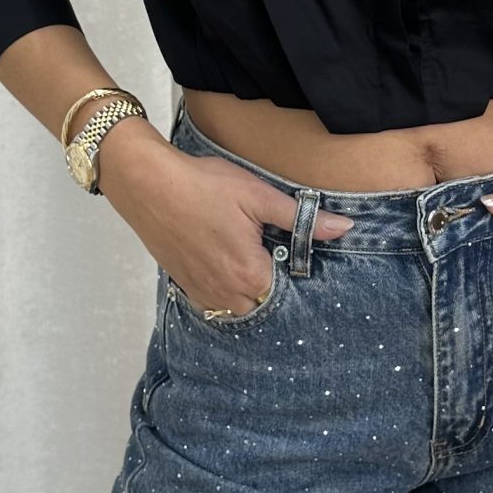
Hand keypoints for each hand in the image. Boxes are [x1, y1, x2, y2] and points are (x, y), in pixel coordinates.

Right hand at [95, 128, 354, 314]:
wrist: (147, 184)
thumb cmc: (204, 186)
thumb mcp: (259, 196)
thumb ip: (302, 219)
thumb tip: (344, 228)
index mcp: (250, 272)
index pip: (288, 296)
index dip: (297, 282)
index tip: (301, 264)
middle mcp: (227, 292)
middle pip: (264, 306)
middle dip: (275, 291)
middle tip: (279, 263)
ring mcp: (203, 292)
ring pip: (239, 309)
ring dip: (251, 295)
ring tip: (256, 266)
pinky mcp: (185, 286)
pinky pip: (215, 304)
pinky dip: (227, 294)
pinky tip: (230, 270)